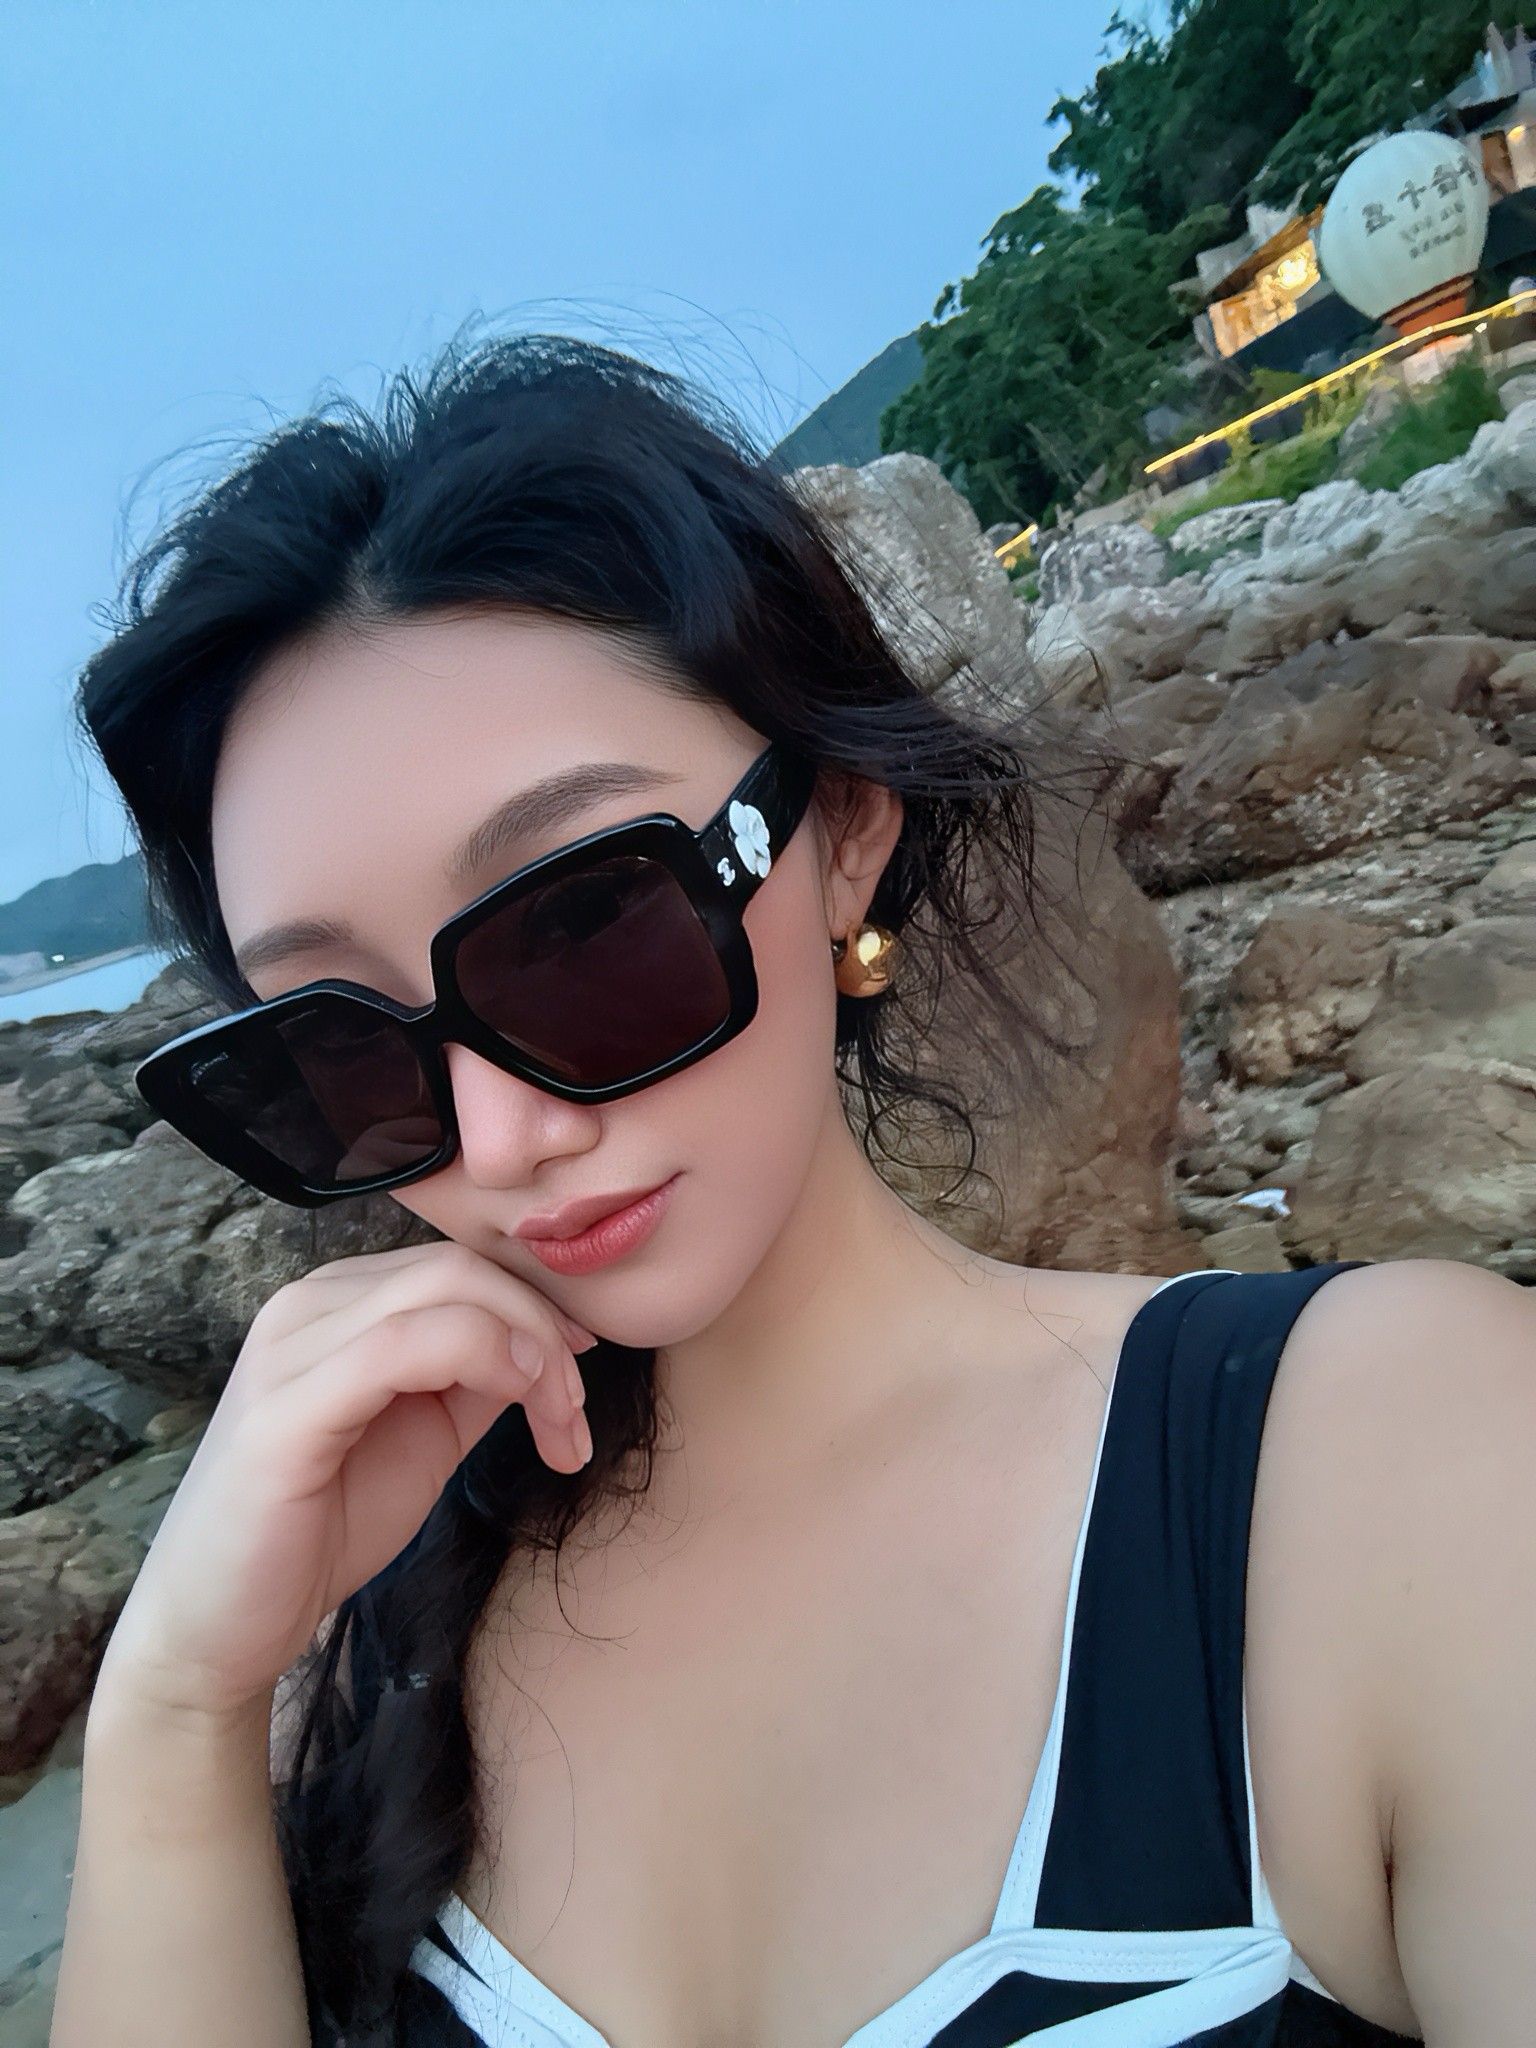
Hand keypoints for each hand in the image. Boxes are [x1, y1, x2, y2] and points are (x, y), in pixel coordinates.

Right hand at [97, 1242, 594, 1720]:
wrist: (221, 1627)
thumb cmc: (321, 1529)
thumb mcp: (427, 1434)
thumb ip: (476, 1376)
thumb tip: (550, 1340)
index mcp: (338, 1303)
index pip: (461, 1266)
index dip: (539, 1310)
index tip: (580, 1381)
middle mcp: (307, 1304)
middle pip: (460, 1269)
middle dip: (544, 1332)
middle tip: (576, 1416)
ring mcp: (289, 1348)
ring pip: (443, 1292)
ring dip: (530, 1351)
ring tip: (561, 1426)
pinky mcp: (283, 1407)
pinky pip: (398, 1346)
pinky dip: (481, 1357)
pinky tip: (519, 1402)